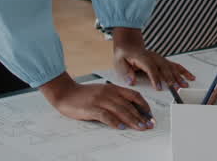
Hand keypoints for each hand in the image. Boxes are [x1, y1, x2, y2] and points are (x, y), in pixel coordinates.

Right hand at [39, 74, 156, 130]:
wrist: (65, 92)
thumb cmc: (84, 95)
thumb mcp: (103, 92)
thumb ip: (115, 99)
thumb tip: (129, 111)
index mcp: (113, 88)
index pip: (133, 95)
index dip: (144, 105)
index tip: (150, 115)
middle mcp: (109, 93)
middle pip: (129, 105)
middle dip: (141, 116)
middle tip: (149, 124)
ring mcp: (100, 100)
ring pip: (120, 110)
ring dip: (132, 120)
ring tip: (140, 127)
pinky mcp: (91, 108)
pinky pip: (105, 115)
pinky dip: (114, 122)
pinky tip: (121, 127)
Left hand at [111, 27, 194, 91]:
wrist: (128, 45)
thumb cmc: (124, 54)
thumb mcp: (119, 62)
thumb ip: (125, 72)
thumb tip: (131, 80)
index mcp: (142, 57)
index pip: (150, 67)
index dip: (155, 78)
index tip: (159, 87)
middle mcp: (153, 57)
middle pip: (164, 68)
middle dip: (170, 78)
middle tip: (175, 88)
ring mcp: (159, 58)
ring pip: (171, 67)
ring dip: (179, 76)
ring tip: (185, 84)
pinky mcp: (163, 61)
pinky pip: (175, 65)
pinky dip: (183, 71)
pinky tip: (190, 76)